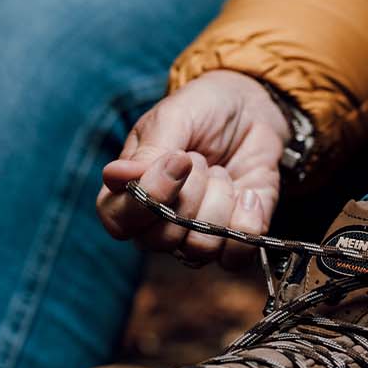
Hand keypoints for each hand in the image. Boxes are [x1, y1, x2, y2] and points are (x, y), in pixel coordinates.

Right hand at [97, 70, 290, 267]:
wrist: (253, 109)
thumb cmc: (203, 110)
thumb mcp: (173, 118)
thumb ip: (148, 152)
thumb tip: (115, 176)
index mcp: (129, 192)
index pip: (119, 221)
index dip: (148, 198)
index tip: (179, 160)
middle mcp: (158, 222)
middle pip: (161, 240)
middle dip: (190, 194)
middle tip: (201, 159)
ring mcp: (196, 234)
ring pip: (199, 249)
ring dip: (219, 203)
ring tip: (222, 173)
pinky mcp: (234, 239)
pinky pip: (235, 257)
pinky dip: (246, 223)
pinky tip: (248, 193)